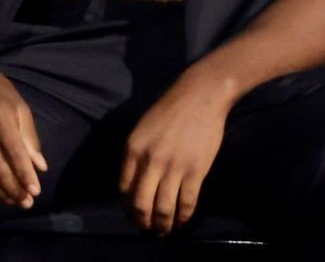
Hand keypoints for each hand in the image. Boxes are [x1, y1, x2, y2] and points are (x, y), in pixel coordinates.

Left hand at [118, 71, 233, 235]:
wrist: (200, 95)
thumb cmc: (171, 109)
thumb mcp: (143, 128)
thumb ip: (137, 154)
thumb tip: (136, 183)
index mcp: (133, 148)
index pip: (124, 189)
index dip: (128, 207)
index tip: (134, 214)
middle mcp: (150, 160)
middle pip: (141, 204)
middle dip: (143, 222)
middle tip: (148, 228)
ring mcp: (174, 167)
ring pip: (163, 208)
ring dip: (163, 225)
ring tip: (164, 230)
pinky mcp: (195, 171)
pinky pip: (186, 203)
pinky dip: (183, 217)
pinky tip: (182, 221)